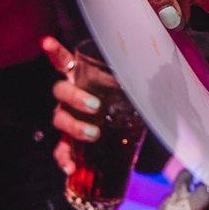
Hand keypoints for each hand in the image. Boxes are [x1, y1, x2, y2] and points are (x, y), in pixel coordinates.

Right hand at [39, 35, 140, 175]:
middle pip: (60, 91)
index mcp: (82, 81)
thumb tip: (161, 81)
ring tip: (94, 134)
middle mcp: (69, 99)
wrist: (121, 142)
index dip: (55, 53)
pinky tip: (71, 168)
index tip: (47, 41)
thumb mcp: (131, 96)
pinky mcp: (67, 144)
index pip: (65, 63)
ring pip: (60, 119)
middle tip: (96, 106)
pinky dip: (65, 159)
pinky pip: (60, 150)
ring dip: (75, 126)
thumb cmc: (123, 110)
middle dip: (76, 97)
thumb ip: (138, 87)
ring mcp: (66, 120)